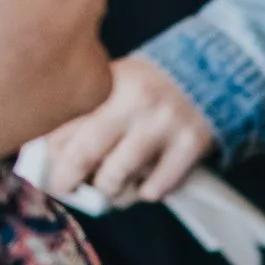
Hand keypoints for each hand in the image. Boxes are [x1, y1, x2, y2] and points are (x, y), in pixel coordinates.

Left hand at [39, 53, 214, 206]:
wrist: (215, 73)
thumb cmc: (152, 87)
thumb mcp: (116, 84)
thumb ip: (86, 113)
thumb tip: (49, 157)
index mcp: (109, 83)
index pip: (63, 126)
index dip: (50, 156)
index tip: (50, 170)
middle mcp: (135, 102)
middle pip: (83, 154)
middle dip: (67, 180)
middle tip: (67, 187)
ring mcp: (164, 124)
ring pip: (116, 177)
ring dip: (108, 191)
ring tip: (111, 188)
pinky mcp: (190, 146)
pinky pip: (155, 188)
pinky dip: (146, 192)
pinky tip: (147, 181)